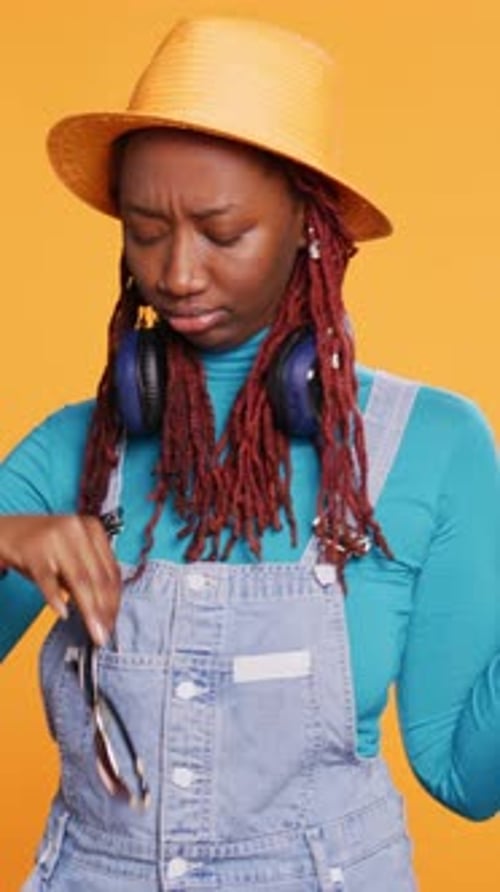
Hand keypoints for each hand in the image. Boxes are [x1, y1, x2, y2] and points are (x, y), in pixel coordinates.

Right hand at [0, 514, 120, 645]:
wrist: (7, 531)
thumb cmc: (43, 546)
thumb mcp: (71, 557)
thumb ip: (88, 577)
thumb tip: (105, 611)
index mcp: (92, 528)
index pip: (111, 570)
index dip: (115, 600)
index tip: (114, 621)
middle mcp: (77, 530)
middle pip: (97, 577)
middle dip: (104, 609)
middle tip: (105, 633)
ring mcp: (55, 538)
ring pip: (79, 580)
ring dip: (88, 610)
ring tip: (93, 630)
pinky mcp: (33, 550)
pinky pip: (47, 579)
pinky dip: (56, 598)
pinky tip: (63, 613)